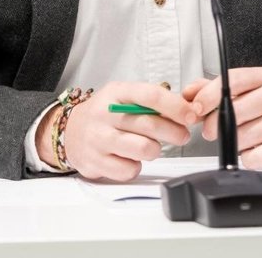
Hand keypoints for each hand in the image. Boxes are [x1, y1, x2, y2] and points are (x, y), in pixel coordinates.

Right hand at [37, 82, 200, 180]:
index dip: (176, 106)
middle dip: (175, 132)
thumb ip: (151, 101)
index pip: (151, 96)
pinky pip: (130, 170)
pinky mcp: (95, 163)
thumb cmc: (105, 114)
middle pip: (151, 125)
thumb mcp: (123, 96)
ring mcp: (98, 139)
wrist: (70, 131)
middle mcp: (105, 115)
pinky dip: (136, 166)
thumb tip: (186, 110)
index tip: (191, 115)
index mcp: (116, 92)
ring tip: (151, 146)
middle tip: (182, 135)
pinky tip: (130, 158)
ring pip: (144, 149)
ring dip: (155, 150)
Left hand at [183, 67, 261, 169]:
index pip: (233, 81)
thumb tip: (188, 93)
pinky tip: (255, 150)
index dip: (209, 95)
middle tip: (210, 132)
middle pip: (235, 111)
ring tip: (242, 139)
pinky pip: (255, 157)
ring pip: (243, 137)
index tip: (196, 108)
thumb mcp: (243, 93)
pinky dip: (248, 158)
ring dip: (234, 143)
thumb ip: (212, 90)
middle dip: (214, 125)